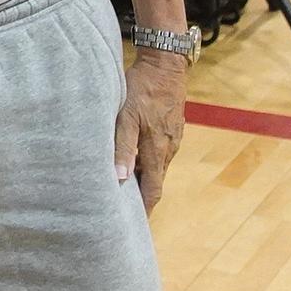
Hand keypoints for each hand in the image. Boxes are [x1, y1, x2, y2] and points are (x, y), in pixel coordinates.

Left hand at [114, 49, 185, 213]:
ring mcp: (171, 138)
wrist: (166, 64)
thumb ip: (122, 146)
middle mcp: (167, 149)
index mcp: (157, 151)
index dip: (144, 211)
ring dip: (142, 178)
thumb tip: (119, 177)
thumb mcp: (127, 116)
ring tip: (124, 187)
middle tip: (125, 211)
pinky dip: (146, 161)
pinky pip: (158, 152)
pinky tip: (132, 157)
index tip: (135, 227)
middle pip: (154, 181)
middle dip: (142, 198)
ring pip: (155, 166)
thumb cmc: (143, 88)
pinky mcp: (171, 128)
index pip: (151, 191)